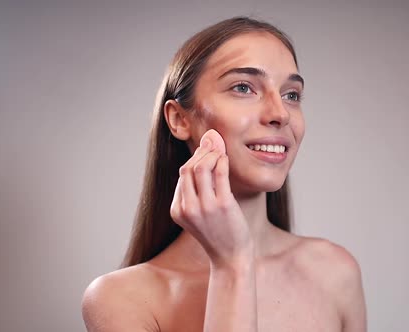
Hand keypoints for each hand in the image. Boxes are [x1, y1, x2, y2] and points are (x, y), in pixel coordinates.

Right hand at [170, 129, 253, 266]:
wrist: (231, 258)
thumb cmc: (219, 234)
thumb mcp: (200, 215)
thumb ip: (197, 192)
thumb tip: (201, 161)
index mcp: (177, 211)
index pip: (182, 176)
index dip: (194, 159)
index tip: (205, 148)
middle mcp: (187, 208)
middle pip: (187, 169)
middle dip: (201, 152)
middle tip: (213, 143)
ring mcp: (204, 207)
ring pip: (200, 168)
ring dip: (211, 154)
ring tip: (220, 151)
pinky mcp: (222, 205)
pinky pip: (220, 174)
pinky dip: (222, 161)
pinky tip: (226, 159)